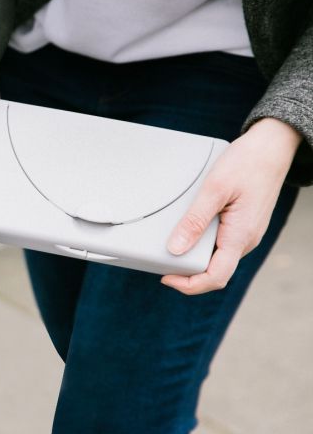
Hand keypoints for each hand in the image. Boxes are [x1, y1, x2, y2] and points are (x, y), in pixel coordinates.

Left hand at [161, 118, 301, 294]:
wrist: (271, 148)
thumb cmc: (247, 163)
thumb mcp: (215, 189)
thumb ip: (195, 220)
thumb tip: (176, 248)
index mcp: (240, 236)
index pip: (216, 277)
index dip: (189, 285)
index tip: (165, 277)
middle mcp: (245, 240)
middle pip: (214, 271)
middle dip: (187, 271)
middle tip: (162, 259)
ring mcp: (245, 234)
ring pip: (217, 257)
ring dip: (194, 256)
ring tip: (172, 242)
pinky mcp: (242, 225)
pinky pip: (221, 243)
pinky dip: (202, 243)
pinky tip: (189, 230)